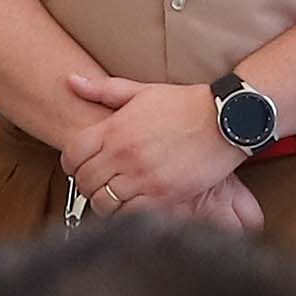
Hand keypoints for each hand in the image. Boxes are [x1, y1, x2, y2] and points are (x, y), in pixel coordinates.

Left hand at [51, 59, 246, 223]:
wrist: (225, 119)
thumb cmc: (185, 105)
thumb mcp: (141, 91)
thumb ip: (102, 90)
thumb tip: (71, 81)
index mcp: (114, 129)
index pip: (72, 154)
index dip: (71, 163)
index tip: (79, 166)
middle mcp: (123, 154)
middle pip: (84, 181)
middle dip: (86, 184)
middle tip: (97, 183)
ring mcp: (142, 176)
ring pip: (102, 202)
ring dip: (103, 201)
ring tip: (113, 196)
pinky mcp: (162, 195)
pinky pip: (129, 214)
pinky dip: (125, 213)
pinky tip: (132, 205)